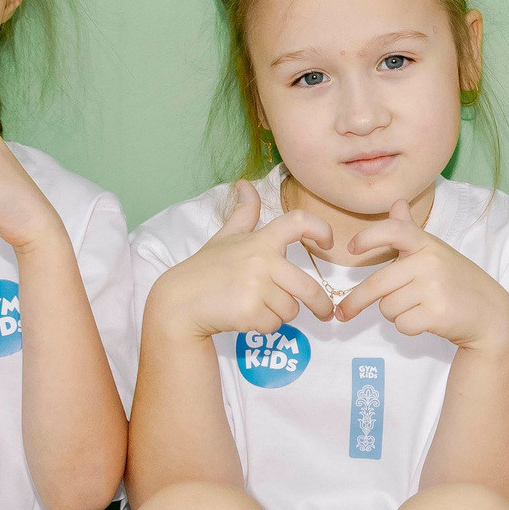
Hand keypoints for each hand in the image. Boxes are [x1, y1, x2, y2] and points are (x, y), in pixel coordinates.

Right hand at [146, 178, 335, 341]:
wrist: (179, 302)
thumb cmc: (206, 269)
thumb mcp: (225, 237)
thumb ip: (244, 213)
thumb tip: (244, 183)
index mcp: (260, 241)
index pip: (299, 223)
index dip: (321, 229)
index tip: (329, 242)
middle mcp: (262, 261)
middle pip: (309, 287)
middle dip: (322, 304)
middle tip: (326, 313)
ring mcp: (256, 287)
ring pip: (291, 309)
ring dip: (278, 313)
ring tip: (252, 304)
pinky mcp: (250, 312)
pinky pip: (274, 324)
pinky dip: (264, 326)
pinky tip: (243, 316)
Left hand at [332, 200, 508, 351]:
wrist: (490, 313)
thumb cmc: (457, 280)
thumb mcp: (435, 251)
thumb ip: (410, 230)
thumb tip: (396, 202)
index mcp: (426, 244)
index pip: (394, 231)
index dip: (369, 237)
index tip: (352, 249)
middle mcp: (429, 262)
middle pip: (377, 284)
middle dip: (356, 301)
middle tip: (342, 313)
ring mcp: (434, 288)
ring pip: (387, 307)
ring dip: (395, 313)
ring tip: (418, 307)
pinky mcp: (437, 313)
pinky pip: (401, 324)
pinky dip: (408, 327)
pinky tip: (426, 319)